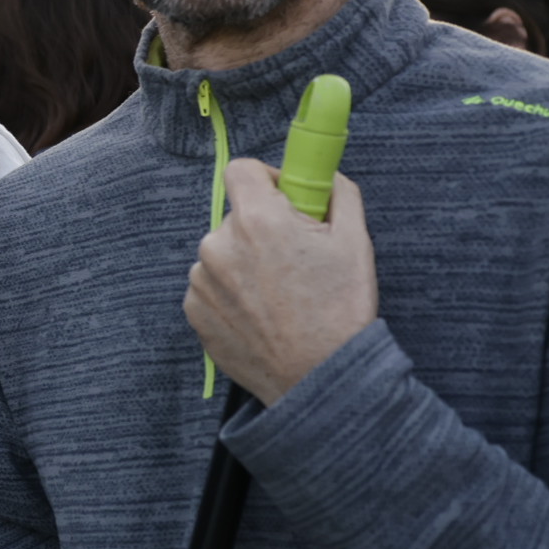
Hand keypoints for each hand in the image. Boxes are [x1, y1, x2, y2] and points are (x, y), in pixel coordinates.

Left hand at [184, 161, 375, 402]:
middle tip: (294, 259)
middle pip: (235, 216)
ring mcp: (201, 281)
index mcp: (257, 220)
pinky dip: (232, 293)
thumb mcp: (354, 241)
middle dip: (261, 228)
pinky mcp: (194, 311)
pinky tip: (262, 314)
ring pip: (223, 253)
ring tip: (280, 295)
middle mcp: (218, 245)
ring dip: (245, 263)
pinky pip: (211, 286)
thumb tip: (324, 173)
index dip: (266, 179)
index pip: (241, 170)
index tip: (284, 199)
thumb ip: (337, 193)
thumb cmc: (339, 310)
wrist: (316, 378)